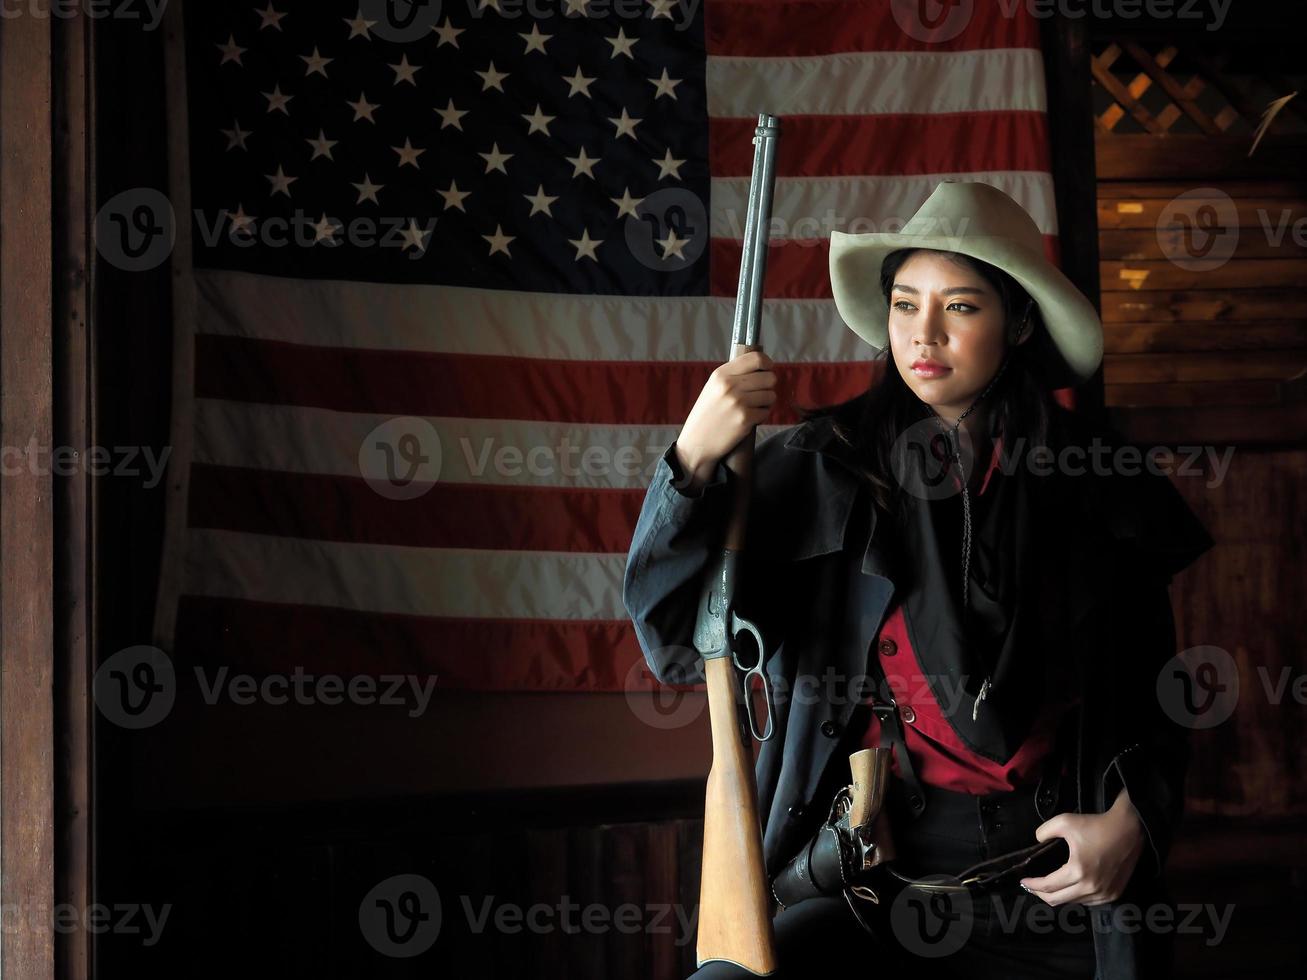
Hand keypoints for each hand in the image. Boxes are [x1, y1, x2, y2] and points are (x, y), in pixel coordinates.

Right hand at [674, 350, 777, 491]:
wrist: (697, 442)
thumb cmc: (707, 414)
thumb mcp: (713, 387)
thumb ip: (734, 375)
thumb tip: (761, 366)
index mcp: (721, 374)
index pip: (756, 359)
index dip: (767, 363)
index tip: (768, 369)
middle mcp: (730, 386)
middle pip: (769, 378)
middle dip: (768, 386)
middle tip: (759, 394)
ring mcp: (739, 403)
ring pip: (771, 395)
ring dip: (765, 403)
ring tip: (752, 408)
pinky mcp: (745, 419)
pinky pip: (766, 412)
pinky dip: (761, 416)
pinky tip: (749, 419)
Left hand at [1017, 787, 1145, 905]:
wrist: (1129, 830)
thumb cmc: (1096, 826)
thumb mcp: (1065, 821)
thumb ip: (1044, 831)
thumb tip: (1037, 841)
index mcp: (1078, 872)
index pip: (1048, 886)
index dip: (1032, 885)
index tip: (1022, 881)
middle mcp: (1092, 888)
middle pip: (1058, 900)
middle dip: (1041, 895)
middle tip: (1031, 887)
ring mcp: (1105, 894)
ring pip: (1074, 903)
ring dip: (1059, 896)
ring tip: (1048, 887)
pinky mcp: (1114, 894)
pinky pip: (1089, 902)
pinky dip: (1076, 897)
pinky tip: (1069, 888)